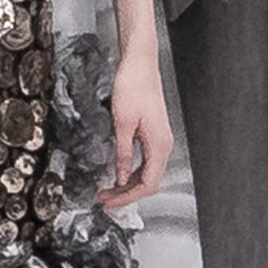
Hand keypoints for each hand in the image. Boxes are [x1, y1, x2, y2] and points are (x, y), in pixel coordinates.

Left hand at [99, 42, 172, 209]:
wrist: (140, 64)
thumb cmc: (133, 86)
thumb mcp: (122, 123)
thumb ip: (123, 154)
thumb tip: (122, 178)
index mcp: (159, 144)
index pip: (148, 184)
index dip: (127, 198)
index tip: (108, 203)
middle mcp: (164, 145)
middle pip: (148, 182)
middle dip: (126, 194)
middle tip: (103, 199)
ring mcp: (160, 140)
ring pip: (147, 173)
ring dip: (127, 185)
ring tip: (106, 190)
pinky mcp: (154, 135)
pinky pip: (146, 161)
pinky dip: (132, 172)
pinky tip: (118, 174)